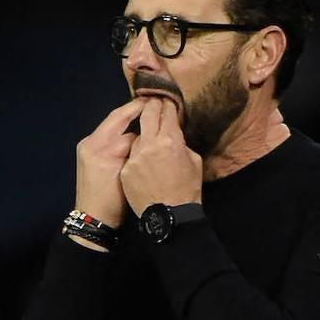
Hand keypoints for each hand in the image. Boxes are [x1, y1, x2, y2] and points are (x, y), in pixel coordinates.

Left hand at [74, 98, 145, 226]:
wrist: (92, 219)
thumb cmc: (114, 202)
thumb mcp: (128, 175)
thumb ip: (136, 152)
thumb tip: (146, 137)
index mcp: (102, 148)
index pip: (127, 125)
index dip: (144, 114)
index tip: (160, 105)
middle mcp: (91, 142)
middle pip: (117, 118)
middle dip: (135, 109)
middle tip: (153, 100)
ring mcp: (87, 147)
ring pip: (112, 126)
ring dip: (128, 120)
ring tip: (147, 112)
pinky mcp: (87, 152)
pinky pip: (107, 136)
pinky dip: (121, 131)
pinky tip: (135, 130)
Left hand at [119, 98, 201, 215]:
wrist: (169, 218)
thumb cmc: (187, 190)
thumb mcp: (194, 162)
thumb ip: (181, 144)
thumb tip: (173, 135)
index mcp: (170, 140)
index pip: (166, 113)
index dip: (167, 105)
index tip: (166, 101)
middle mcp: (149, 144)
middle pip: (147, 115)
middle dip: (151, 106)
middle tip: (153, 103)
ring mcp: (134, 157)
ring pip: (136, 136)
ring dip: (143, 134)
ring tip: (149, 137)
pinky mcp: (125, 170)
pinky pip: (130, 155)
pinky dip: (136, 154)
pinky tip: (142, 160)